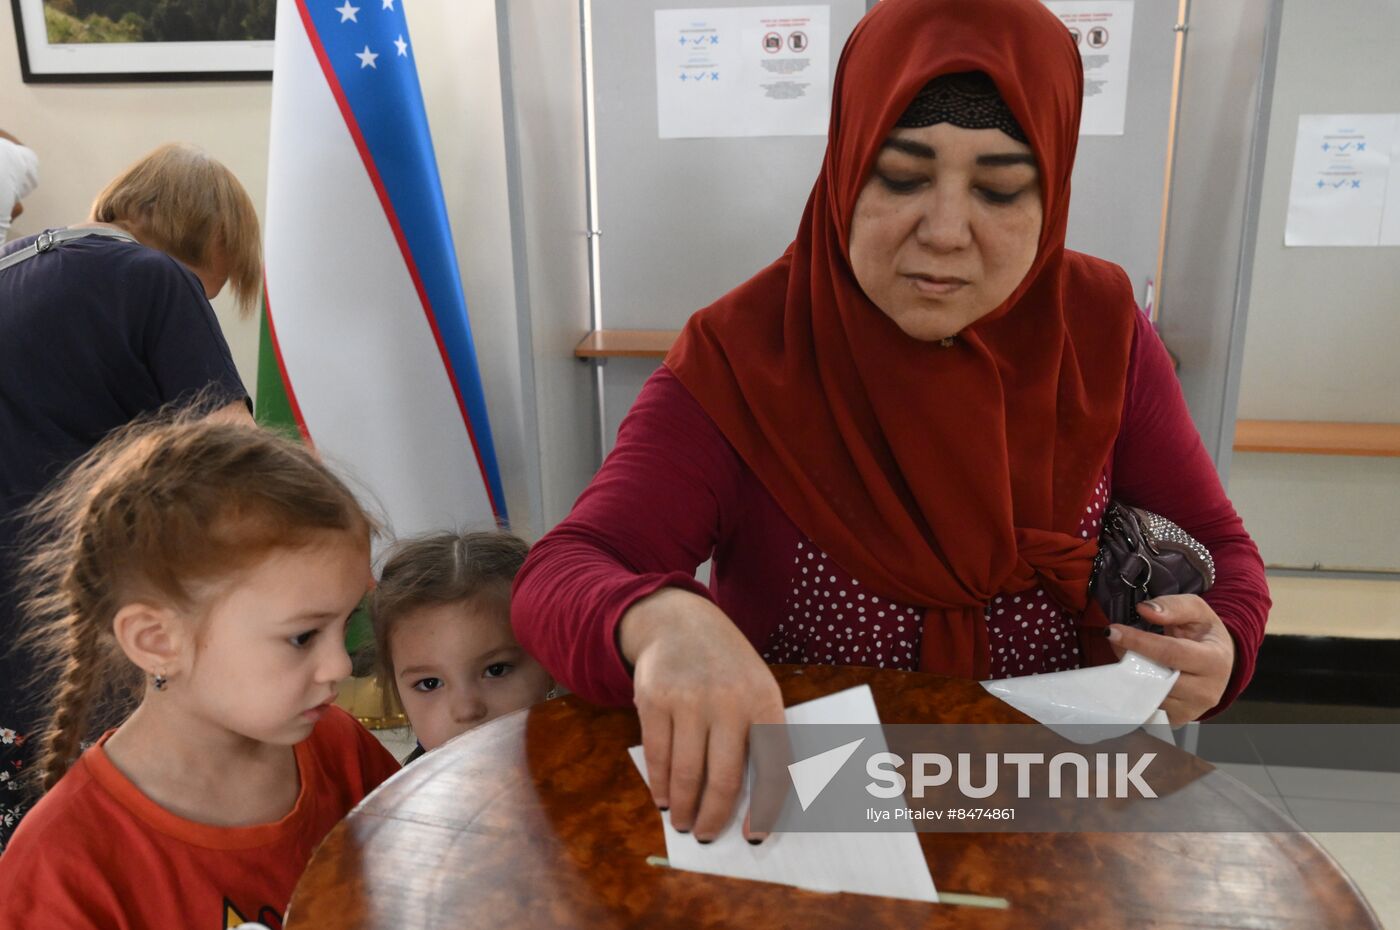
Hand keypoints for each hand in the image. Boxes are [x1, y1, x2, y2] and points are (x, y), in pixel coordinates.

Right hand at [620, 587, 784, 841]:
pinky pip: (658, 755)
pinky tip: (663, 797)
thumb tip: (751, 802)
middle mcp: (729, 700)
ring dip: (684, 807)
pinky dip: (660, 784)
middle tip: (706, 835)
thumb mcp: (756, 687)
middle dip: (714, 816)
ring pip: (687, 773)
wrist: (678, 620)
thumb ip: (758, 735)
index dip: (765, 809)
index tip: (754, 836)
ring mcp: (689, 699)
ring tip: (682, 822)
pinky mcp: (654, 699)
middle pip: (724, 778)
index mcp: (765, 700)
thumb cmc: (726, 667)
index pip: (773, 767)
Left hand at [1107, 594, 1235, 725]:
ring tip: (1125, 656)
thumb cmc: (1206, 634)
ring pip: (1150, 695)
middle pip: (1158, 678)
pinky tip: (1131, 675)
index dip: (1139, 642)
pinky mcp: (1178, 719)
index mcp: (1215, 661)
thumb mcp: (1197, 610)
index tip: (1112, 631)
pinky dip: (1135, 692)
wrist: (1222, 662)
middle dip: (1130, 659)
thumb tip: (1144, 610)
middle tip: (1113, 640)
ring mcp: (1192, 709)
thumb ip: (1172, 606)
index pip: (1171, 653)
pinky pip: (1148, 708)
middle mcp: (1207, 691)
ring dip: (1130, 676)